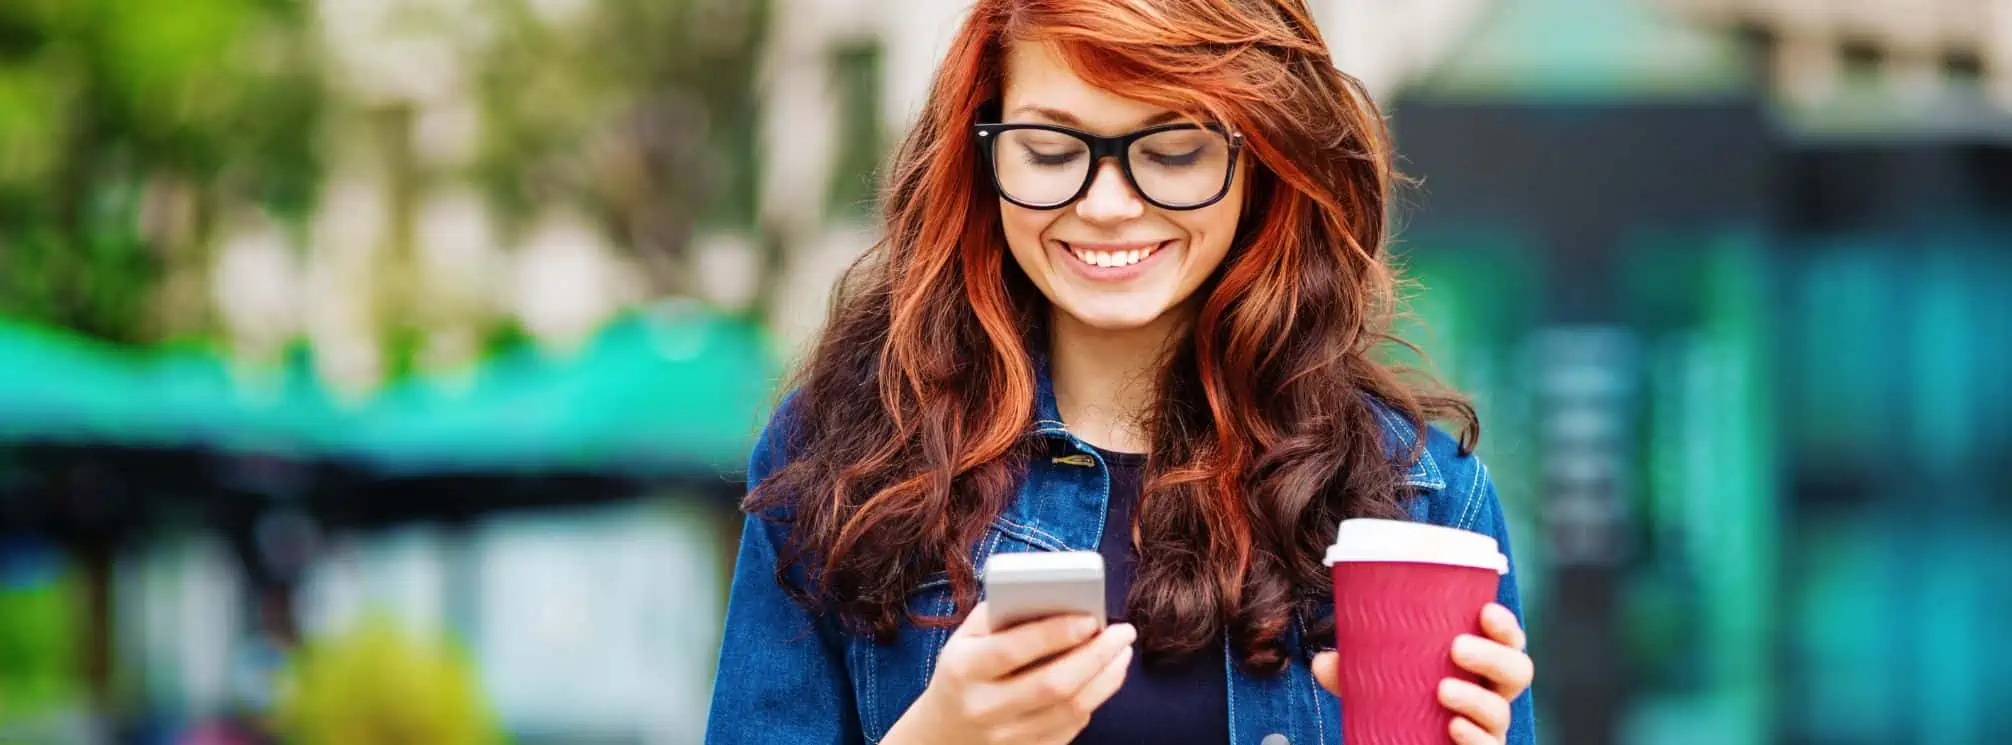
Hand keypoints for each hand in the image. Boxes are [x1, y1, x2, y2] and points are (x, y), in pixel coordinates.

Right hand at [883, 602, 1135, 744]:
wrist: (942, 734)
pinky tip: (1105, 677)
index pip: (1013, 650)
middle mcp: (984, 708)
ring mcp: (1006, 737)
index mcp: (963, 670)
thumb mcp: (965, 639)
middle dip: (1096, 656)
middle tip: (1124, 633)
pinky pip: (1071, 728)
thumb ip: (1002, 612)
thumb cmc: (963, 672)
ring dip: (1106, 679)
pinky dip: (1094, 700)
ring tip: (1122, 652)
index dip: (1055, 633)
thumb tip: (1057, 594)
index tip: (1091, 618)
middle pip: (1052, 685)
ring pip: (1070, 710)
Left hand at [1312, 603, 1533, 744]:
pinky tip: (1454, 728)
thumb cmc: (1396, 705)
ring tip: (1443, 690)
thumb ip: (1351, 671)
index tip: (1485, 610)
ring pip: (1502, 712)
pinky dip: (1475, 738)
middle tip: (1457, 646)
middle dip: (1493, 655)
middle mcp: (1490, 694)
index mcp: (1477, 665)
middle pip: (1518, 671)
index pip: (1507, 640)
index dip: (1504, 625)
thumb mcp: (1374, 683)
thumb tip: (1324, 661)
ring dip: (1476, 698)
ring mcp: (1488, 729)